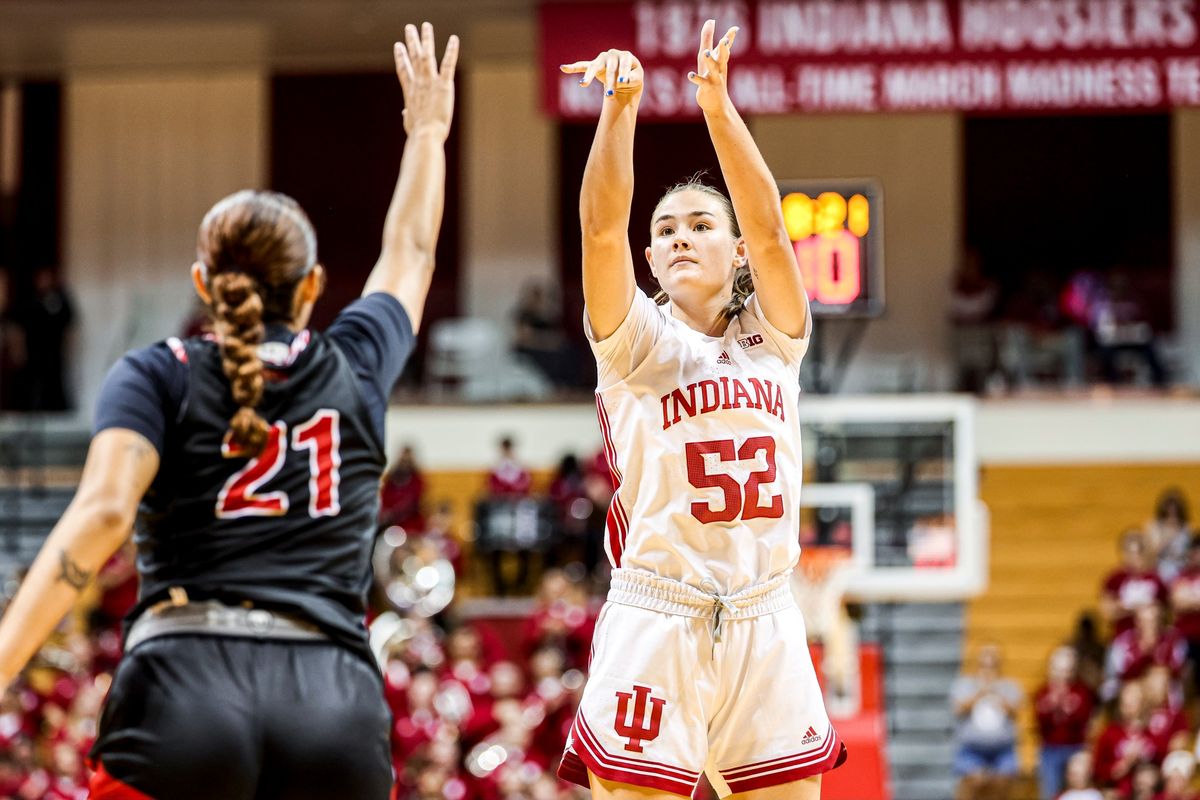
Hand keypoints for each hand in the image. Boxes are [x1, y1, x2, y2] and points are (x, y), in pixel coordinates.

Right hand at [394, 22, 458, 137]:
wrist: (425, 134)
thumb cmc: (418, 133)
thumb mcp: (409, 122)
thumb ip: (407, 115)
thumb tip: (404, 114)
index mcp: (410, 92)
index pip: (403, 70)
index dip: (400, 57)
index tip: (398, 45)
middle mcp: (418, 83)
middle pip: (413, 57)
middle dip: (411, 41)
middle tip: (409, 28)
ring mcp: (430, 82)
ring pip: (427, 55)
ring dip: (426, 39)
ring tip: (425, 26)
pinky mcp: (444, 85)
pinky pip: (448, 64)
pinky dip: (451, 51)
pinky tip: (454, 39)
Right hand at [560, 49, 643, 98]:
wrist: (627, 78)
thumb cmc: (633, 77)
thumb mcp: (637, 79)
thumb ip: (633, 79)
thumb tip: (623, 81)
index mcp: (625, 56)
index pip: (624, 65)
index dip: (623, 74)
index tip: (622, 83)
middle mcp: (612, 55)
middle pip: (610, 69)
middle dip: (610, 83)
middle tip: (610, 96)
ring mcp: (601, 59)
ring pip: (594, 67)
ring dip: (589, 77)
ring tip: (583, 84)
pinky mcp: (594, 65)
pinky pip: (582, 66)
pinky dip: (573, 67)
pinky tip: (563, 68)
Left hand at [688, 19, 738, 114]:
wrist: (718, 104)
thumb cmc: (714, 78)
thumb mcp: (712, 59)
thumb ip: (709, 40)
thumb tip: (710, 21)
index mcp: (721, 62)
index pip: (726, 48)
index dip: (730, 38)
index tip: (735, 29)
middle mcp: (719, 69)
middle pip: (723, 57)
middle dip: (724, 49)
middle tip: (725, 40)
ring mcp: (714, 79)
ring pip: (712, 69)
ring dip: (709, 61)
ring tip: (705, 53)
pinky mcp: (707, 88)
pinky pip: (701, 82)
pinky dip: (696, 78)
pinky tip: (690, 75)